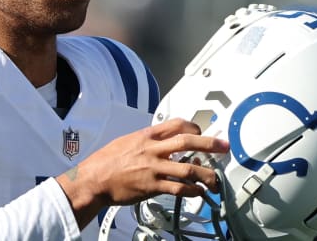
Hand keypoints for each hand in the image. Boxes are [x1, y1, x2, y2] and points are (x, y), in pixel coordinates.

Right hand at [56, 118, 229, 228]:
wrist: (93, 179)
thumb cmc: (105, 162)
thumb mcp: (126, 141)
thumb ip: (145, 141)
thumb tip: (160, 142)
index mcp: (146, 136)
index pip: (176, 124)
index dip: (193, 127)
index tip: (202, 131)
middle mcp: (153, 149)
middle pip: (187, 141)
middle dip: (210, 143)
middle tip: (223, 147)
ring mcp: (154, 168)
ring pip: (188, 168)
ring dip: (206, 173)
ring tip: (215, 179)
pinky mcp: (153, 186)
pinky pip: (178, 188)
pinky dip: (192, 191)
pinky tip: (198, 192)